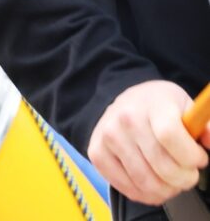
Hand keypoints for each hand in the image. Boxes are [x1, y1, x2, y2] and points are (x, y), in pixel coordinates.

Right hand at [88, 81, 208, 205]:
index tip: (199, 158)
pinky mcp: (97, 153)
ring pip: (146, 183)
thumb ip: (202, 124)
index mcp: (152, 103)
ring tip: (172, 179)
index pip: (171, 136)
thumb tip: (209, 140)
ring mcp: (109, 136)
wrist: (124, 101)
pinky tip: (154, 181)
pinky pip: (128, 189)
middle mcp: (126, 118)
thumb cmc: (158, 106)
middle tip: (188, 174)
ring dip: (167, 190)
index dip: (192, 157)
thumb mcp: (184, 104)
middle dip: (184, 178)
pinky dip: (147, 194)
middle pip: (162, 166)